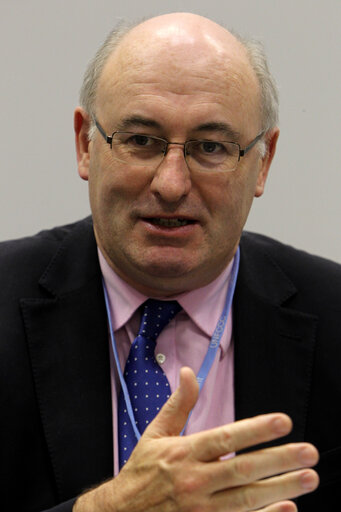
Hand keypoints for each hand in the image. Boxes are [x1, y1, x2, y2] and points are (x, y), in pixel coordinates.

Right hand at [74, 367, 318, 511]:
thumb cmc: (142, 472)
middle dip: (279, 460)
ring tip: (309, 478)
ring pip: (247, 500)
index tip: (283, 422)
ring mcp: (201, 509)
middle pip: (243, 470)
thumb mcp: (156, 433)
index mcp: (184, 453)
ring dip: (281, 488)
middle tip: (309, 452)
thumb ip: (178, 404)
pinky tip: (287, 508)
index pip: (225, 438)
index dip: (255, 430)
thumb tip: (189, 372)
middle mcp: (195, 481)